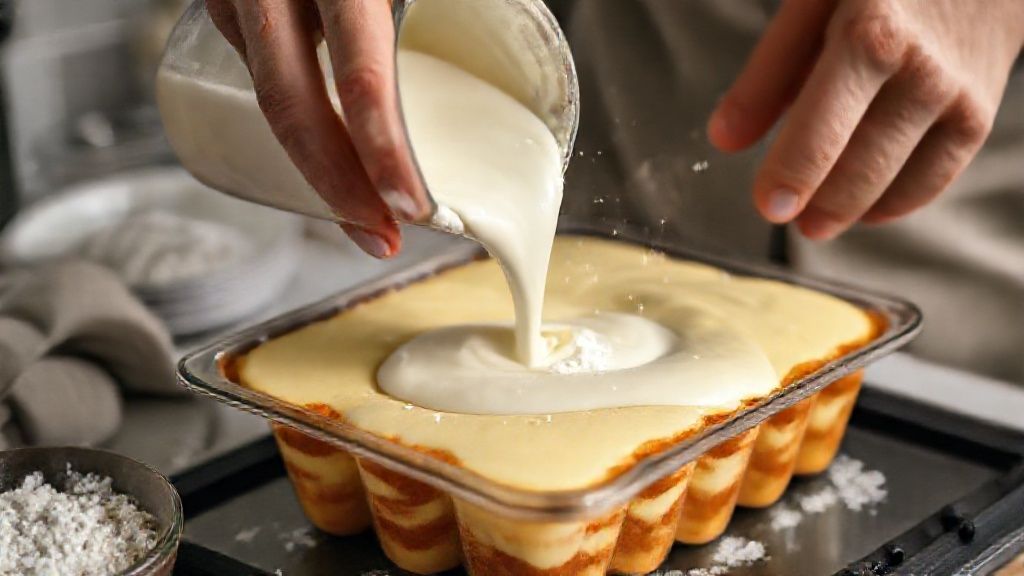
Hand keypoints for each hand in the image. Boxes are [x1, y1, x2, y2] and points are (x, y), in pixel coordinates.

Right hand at [206, 0, 430, 256]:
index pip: (362, 73)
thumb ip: (431, 22)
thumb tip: (507, 79)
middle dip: (339, 183)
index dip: (384, 149)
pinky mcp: (227, 4)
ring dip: (318, 166)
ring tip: (363, 213)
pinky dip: (299, 123)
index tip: (407, 203)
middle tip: (381, 232)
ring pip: (269, 96)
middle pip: (293, 104)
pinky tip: (332, 158)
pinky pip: (261, 70)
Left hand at [709, 0, 1023, 238]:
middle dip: (817, 202)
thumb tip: (725, 139)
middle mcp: (920, 72)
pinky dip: (891, 203)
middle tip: (781, 212)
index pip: (824, 124)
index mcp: (870, 34)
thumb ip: (769, 72)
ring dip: (846, 210)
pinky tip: (861, 207)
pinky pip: (931, 181)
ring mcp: (955, 99)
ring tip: (813, 220)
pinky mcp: (978, 119)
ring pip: (893, 181)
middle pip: (860, 164)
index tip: (769, 205)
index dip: (794, 171)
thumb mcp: (816, 2)